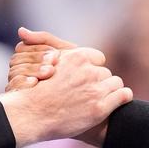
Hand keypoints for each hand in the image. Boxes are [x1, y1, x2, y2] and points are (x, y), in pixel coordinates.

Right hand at [5, 27, 78, 90]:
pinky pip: (13, 87)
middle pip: (16, 59)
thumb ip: (44, 40)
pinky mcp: (17, 98)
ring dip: (33, 70)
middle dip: (37, 59)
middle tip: (54, 63)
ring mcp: (15, 85)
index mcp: (26, 58)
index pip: (22, 48)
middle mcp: (17, 71)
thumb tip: (20, 30)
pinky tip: (35, 83)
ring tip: (50, 72)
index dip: (39, 50)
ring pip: (14, 72)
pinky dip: (23, 83)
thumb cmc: (74, 72)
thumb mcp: (63, 53)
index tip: (57, 55)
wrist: (83, 94)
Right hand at [5, 28, 112, 146]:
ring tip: (98, 99)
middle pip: (105, 72)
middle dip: (99, 81)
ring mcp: (95, 90)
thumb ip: (46, 45)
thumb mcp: (39, 61)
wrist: (31, 116)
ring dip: (110, 90)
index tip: (85, 77)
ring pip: (116, 83)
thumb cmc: (35, 90)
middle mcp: (88, 71)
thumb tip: (25, 31)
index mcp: (77, 57)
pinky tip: (114, 103)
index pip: (98, 58)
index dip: (92, 68)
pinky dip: (122, 98)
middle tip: (87, 92)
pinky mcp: (100, 108)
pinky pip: (124, 95)